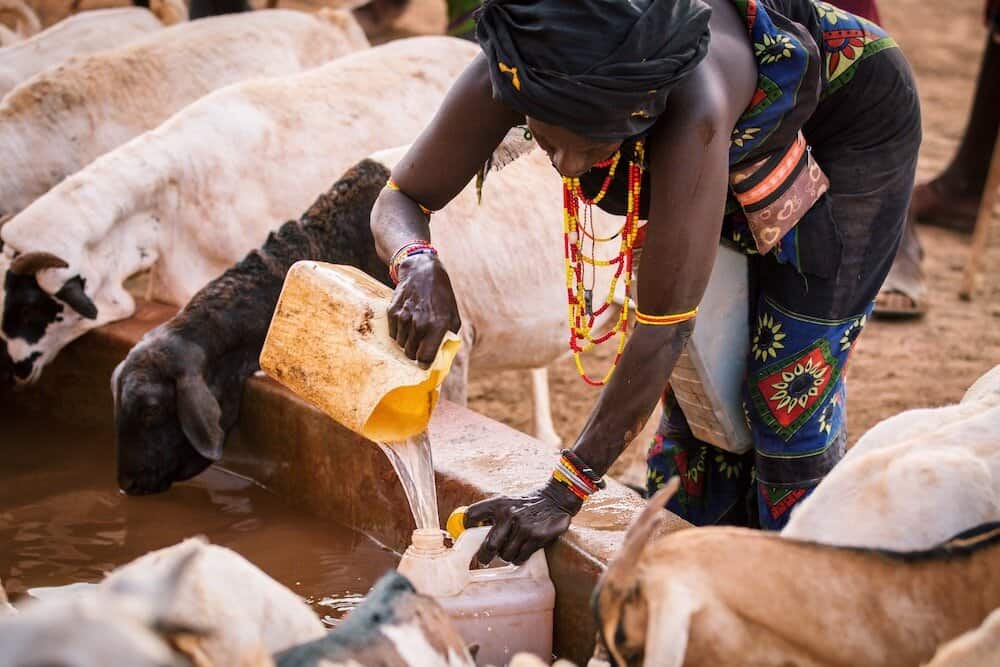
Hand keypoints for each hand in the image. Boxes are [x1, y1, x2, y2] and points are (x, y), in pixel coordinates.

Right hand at [388, 253, 461, 364]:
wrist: (423, 272)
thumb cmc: (442, 296)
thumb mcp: (453, 316)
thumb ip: (449, 337)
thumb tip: (442, 355)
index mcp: (437, 327)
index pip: (425, 358)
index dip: (424, 364)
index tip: (424, 362)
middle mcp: (419, 324)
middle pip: (410, 353)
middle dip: (415, 352)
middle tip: (420, 345)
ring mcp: (404, 318)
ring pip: (400, 344)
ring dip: (406, 341)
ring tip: (414, 329)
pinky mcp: (392, 312)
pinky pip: (393, 333)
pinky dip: (398, 332)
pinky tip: (406, 322)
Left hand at [464, 480, 583, 564]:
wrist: (555, 499)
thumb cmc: (526, 504)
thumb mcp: (507, 502)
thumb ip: (491, 515)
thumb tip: (469, 532)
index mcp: (498, 503)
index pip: (472, 515)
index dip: (467, 526)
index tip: (467, 536)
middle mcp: (509, 514)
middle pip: (488, 545)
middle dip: (484, 557)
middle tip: (483, 561)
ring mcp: (523, 527)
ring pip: (505, 555)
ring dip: (506, 557)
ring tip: (511, 550)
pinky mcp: (536, 537)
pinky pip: (520, 557)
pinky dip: (519, 558)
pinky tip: (522, 551)